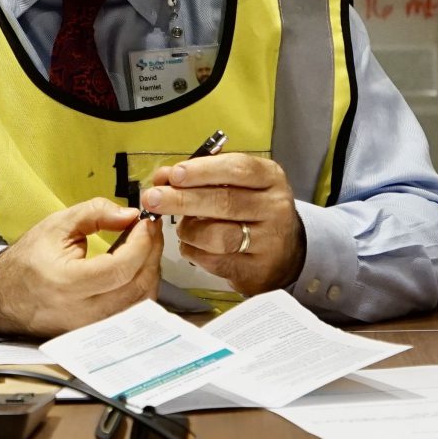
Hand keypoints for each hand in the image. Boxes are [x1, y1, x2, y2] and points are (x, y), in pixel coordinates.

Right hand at [0, 198, 162, 337]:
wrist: (4, 297)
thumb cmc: (28, 262)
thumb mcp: (56, 226)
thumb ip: (94, 214)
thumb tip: (129, 214)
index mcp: (68, 284)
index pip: (120, 269)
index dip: (141, 244)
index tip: (145, 224)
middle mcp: (83, 312)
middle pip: (137, 287)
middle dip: (152, 255)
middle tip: (150, 232)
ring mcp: (92, 327)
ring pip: (140, 303)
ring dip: (150, 272)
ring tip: (145, 248)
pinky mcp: (97, 332)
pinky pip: (132, 312)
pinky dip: (141, 288)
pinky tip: (137, 269)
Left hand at [139, 151, 305, 295]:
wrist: (284, 252)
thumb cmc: (252, 210)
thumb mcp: (238, 184)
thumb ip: (202, 176)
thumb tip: (162, 177)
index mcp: (270, 178)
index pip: (238, 169)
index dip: (203, 171)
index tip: (174, 174)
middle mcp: (273, 207)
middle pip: (225, 202)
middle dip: (183, 199)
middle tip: (153, 199)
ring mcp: (267, 241)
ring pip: (218, 236)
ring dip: (189, 230)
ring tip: (181, 227)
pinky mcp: (254, 269)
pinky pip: (213, 260)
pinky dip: (193, 251)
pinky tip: (191, 245)